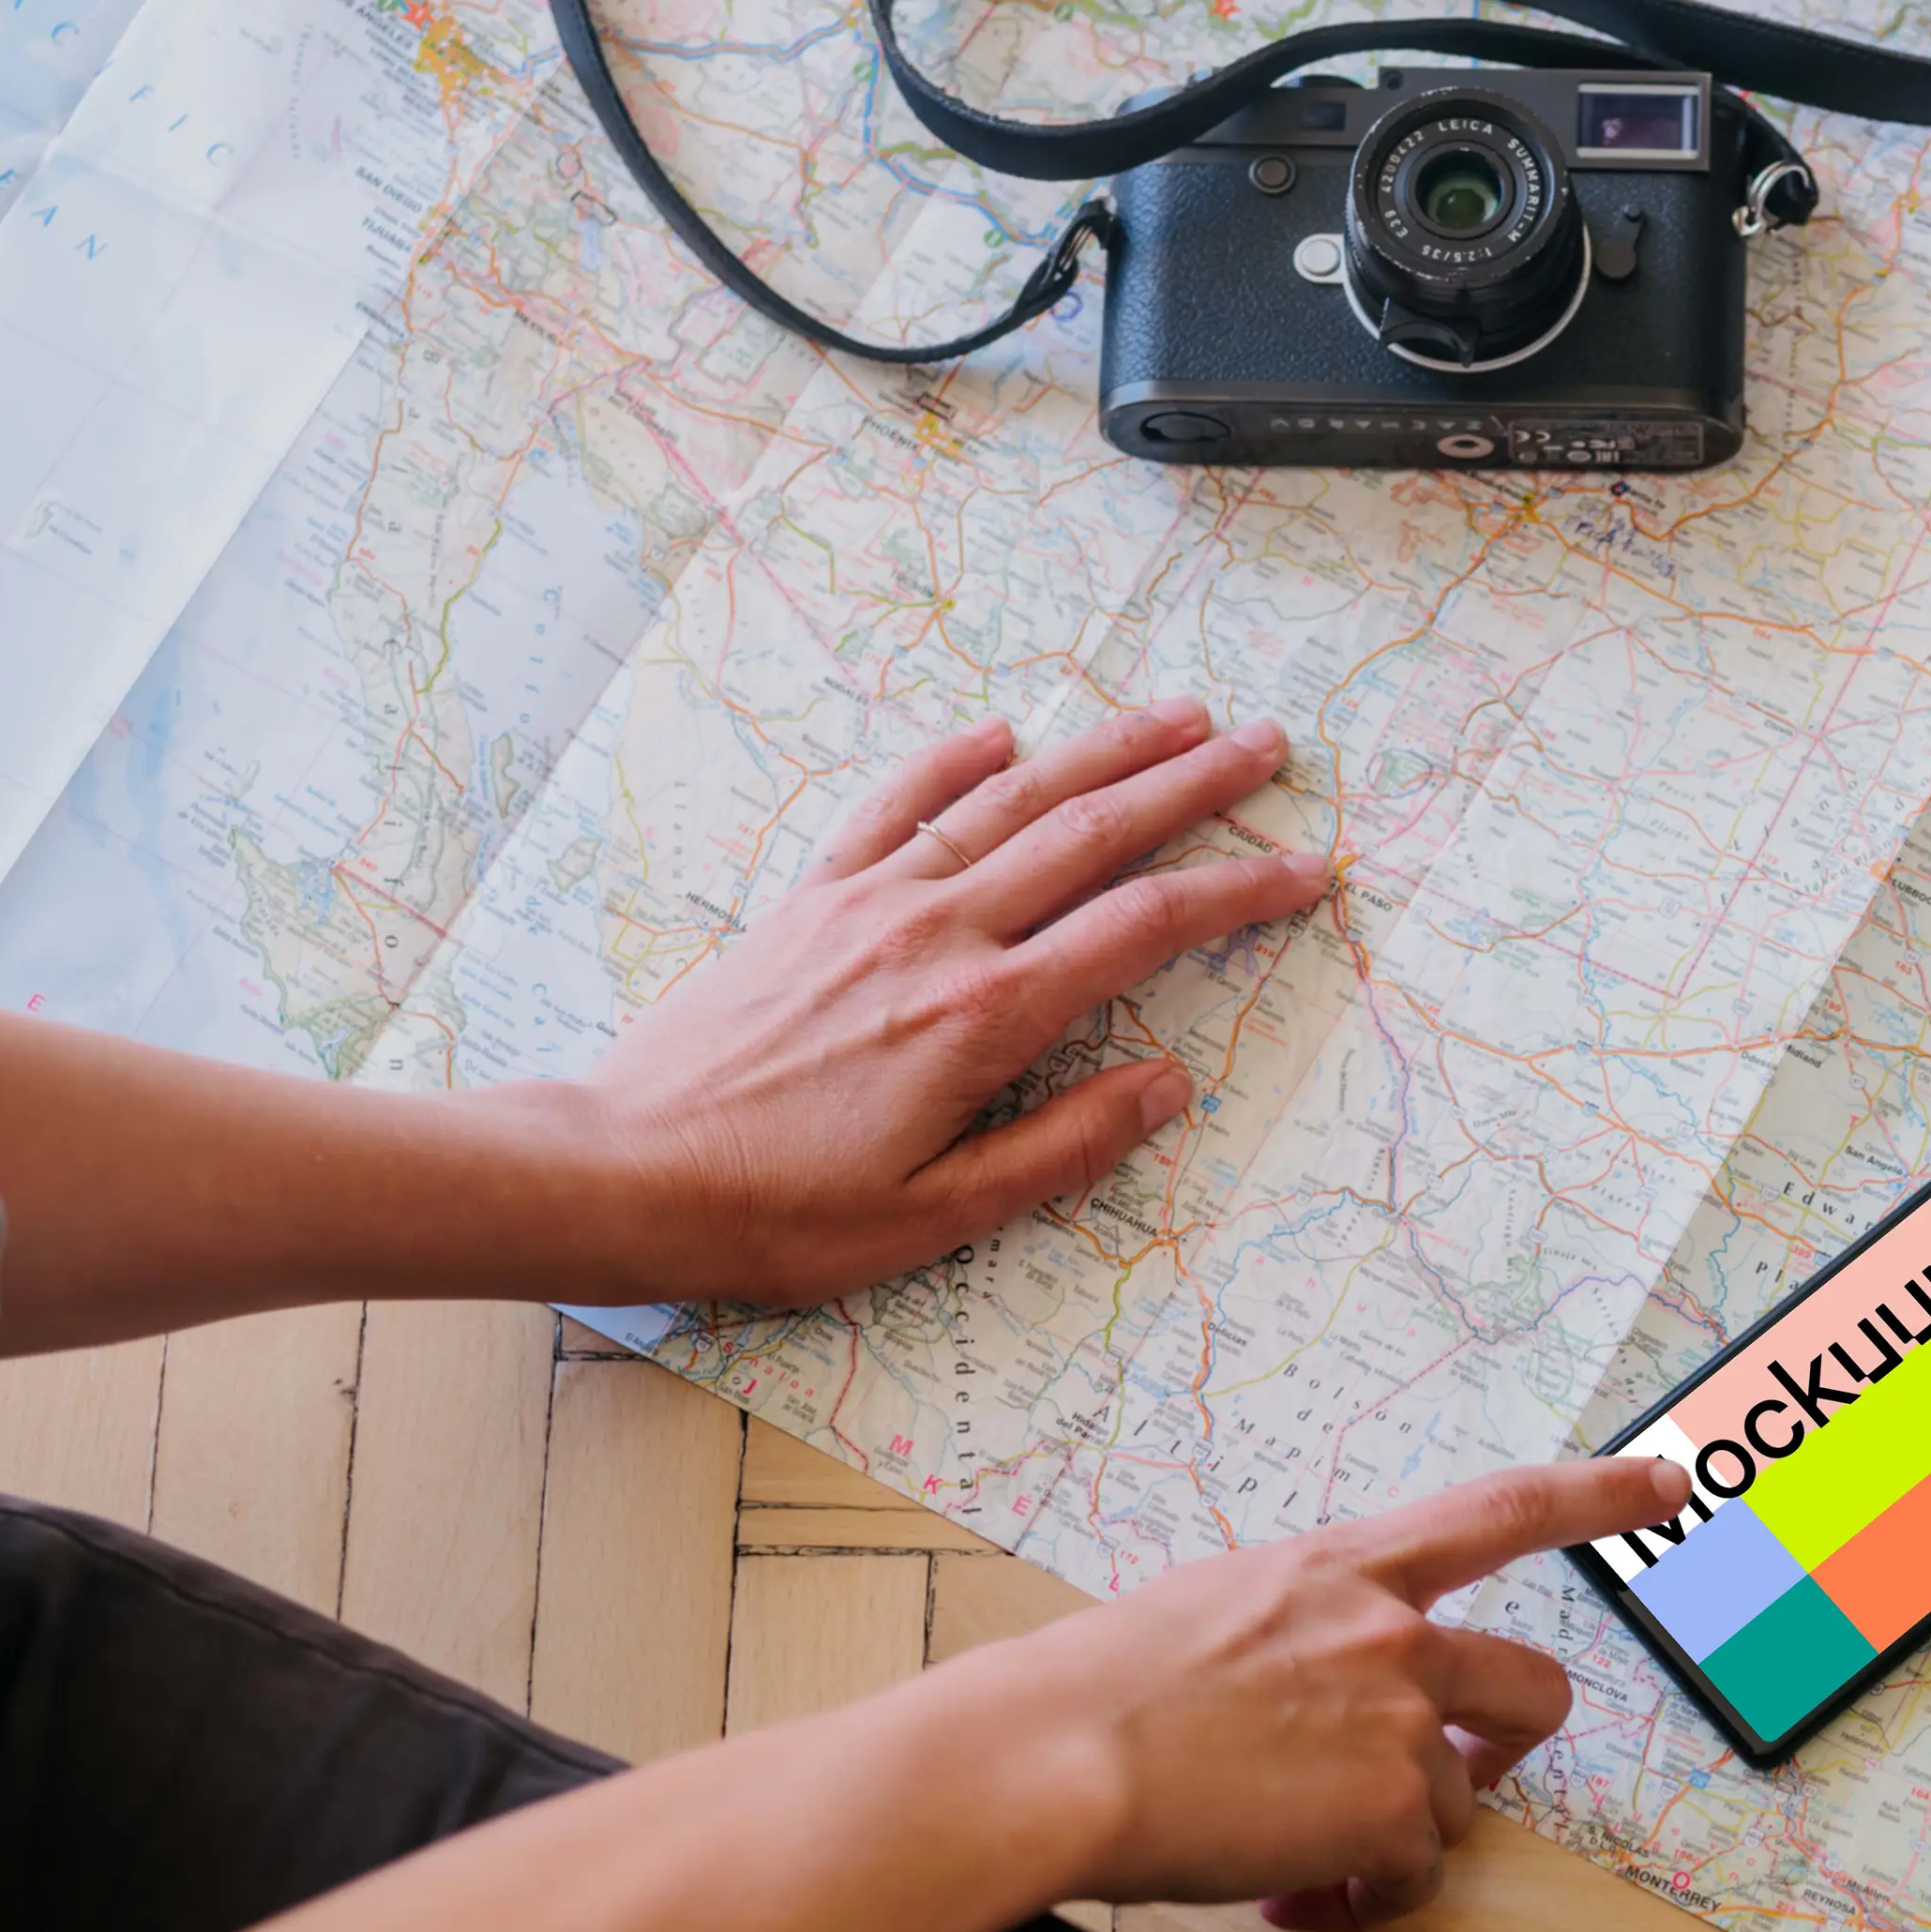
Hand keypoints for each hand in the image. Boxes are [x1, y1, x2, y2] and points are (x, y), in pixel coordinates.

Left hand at [570, 704, 1330, 1305]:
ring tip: (1177, 716)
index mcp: (983, 1017)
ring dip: (1101, 751)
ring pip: (1009, 801)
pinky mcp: (811, 901)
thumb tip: (1170, 1083)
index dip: (1237, 893)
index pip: (1144, 930)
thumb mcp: (939, 1215)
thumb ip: (1065, 1145)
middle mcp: (937, 934)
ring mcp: (869, 904)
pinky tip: (1000, 732)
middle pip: (1092, 834)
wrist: (622, 1171)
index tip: (1308, 870)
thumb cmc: (781, 1214)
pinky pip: (894, 806)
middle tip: (1269, 745)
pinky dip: (951, 761)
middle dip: (1193, 785)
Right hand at [970, 1456, 1679, 1931]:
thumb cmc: (1090, 1691)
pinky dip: (1363, 1902)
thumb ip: (1294, 1636)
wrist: (1052, 1757)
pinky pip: (1411, 1879)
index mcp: (1340, 1564)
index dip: (1594, 1495)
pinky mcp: (1389, 1811)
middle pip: (1536, 1688)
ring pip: (1455, 1807)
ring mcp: (1399, 1720)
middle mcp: (1391, 1631)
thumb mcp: (1207, 1613)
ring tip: (1293, 1859)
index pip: (1498, 1510)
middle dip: (1509, 1745)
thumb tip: (1315, 1704)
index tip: (1667, 1482)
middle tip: (1451, 1784)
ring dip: (1391, 1843)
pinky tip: (1294, 1898)